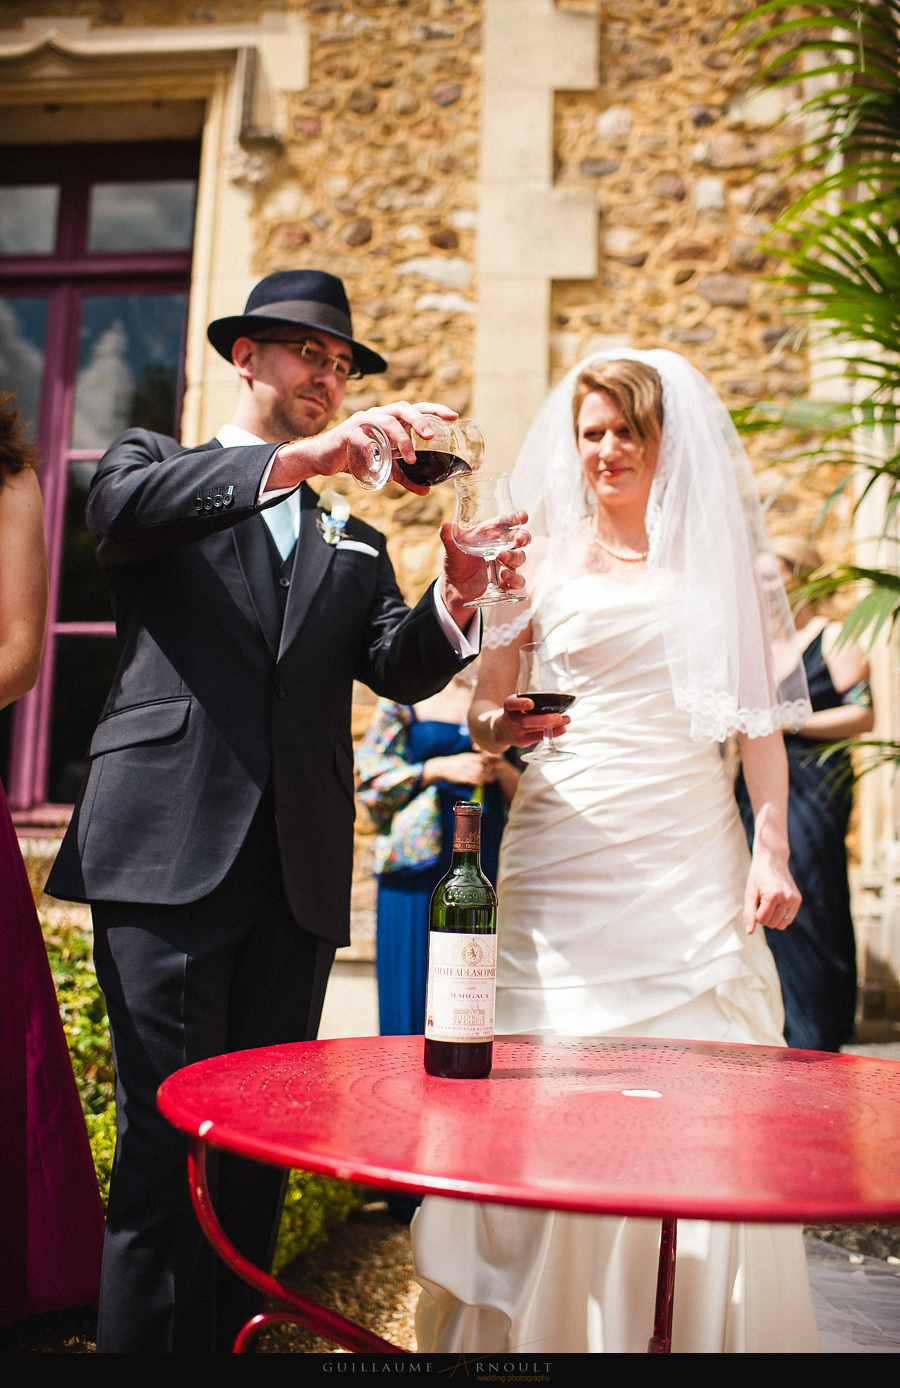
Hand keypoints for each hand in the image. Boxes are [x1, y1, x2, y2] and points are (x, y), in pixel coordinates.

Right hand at [268, 401, 457, 490]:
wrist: (323, 458)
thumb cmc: (356, 457)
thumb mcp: (385, 468)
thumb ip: (406, 477)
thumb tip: (427, 491)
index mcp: (389, 420)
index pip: (416, 408)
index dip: (435, 410)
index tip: (454, 416)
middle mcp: (377, 416)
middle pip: (401, 408)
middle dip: (419, 420)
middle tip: (431, 436)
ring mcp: (361, 423)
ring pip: (384, 421)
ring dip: (399, 437)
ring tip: (410, 456)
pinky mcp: (347, 434)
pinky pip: (361, 437)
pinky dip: (371, 446)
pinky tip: (378, 458)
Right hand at [423, 752, 490, 786]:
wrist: (442, 767)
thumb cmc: (455, 762)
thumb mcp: (464, 757)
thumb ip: (474, 758)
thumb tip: (485, 759)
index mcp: (468, 757)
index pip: (482, 758)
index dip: (490, 762)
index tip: (494, 766)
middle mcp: (467, 763)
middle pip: (481, 767)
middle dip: (489, 771)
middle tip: (494, 775)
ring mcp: (463, 770)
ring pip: (477, 774)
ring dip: (485, 778)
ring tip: (490, 780)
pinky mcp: (460, 777)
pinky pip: (471, 780)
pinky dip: (477, 782)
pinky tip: (480, 783)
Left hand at [438, 518, 529, 622]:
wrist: (454, 586)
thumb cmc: (456, 562)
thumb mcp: (451, 549)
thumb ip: (448, 537)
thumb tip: (446, 526)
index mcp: (491, 534)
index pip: (507, 522)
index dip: (517, 517)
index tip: (522, 516)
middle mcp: (502, 547)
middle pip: (521, 538)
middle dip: (523, 537)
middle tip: (518, 539)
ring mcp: (505, 564)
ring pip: (520, 557)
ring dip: (515, 557)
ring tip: (502, 557)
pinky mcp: (506, 581)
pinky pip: (518, 580)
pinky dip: (514, 578)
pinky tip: (503, 576)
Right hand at [494, 693, 570, 749]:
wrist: (503, 731)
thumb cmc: (517, 712)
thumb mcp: (518, 704)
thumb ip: (530, 700)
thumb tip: (558, 696)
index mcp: (509, 706)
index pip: (511, 704)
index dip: (520, 704)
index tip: (531, 703)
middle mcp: (510, 719)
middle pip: (525, 721)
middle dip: (543, 719)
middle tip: (558, 716)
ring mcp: (515, 732)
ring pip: (534, 730)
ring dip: (553, 725)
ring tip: (566, 720)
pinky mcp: (522, 740)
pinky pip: (538, 737)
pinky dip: (552, 733)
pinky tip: (562, 729)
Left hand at [743, 847, 800, 934]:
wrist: (772, 859)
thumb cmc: (758, 876)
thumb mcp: (749, 893)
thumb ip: (749, 913)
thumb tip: (750, 932)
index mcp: (773, 895)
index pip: (761, 919)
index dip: (755, 913)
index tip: (755, 900)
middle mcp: (787, 898)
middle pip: (772, 924)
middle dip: (764, 917)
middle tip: (761, 900)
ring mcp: (795, 899)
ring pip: (782, 925)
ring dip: (773, 918)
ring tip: (769, 903)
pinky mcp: (798, 900)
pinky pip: (789, 919)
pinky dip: (781, 916)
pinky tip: (776, 903)